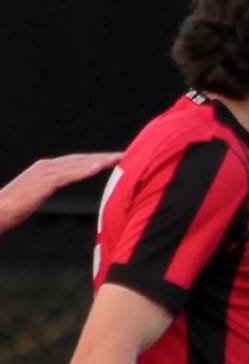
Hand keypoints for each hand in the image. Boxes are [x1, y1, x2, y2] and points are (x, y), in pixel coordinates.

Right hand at [0, 151, 120, 233]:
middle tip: (121, 155)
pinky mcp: (45, 182)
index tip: (109, 158)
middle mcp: (46, 166)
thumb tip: (50, 191)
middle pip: (80, 159)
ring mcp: (46, 172)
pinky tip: (100, 167)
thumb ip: (44, 189)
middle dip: (101, 157)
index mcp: (44, 168)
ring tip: (118, 159)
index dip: (92, 159)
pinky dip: (86, 169)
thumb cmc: (12, 207)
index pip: (74, 161)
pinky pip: (71, 174)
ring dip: (100, 161)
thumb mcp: (33, 195)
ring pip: (79, 164)